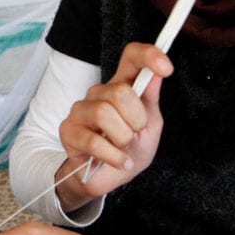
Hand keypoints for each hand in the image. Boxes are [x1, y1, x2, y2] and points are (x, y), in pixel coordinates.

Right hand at [56, 42, 171, 210]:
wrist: (112, 178)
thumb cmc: (130, 149)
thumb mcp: (150, 125)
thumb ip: (150, 98)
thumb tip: (156, 73)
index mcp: (121, 86)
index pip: (131, 57)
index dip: (148, 56)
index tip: (166, 68)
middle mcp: (99, 93)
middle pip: (119, 91)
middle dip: (135, 119)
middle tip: (134, 134)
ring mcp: (80, 110)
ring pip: (104, 113)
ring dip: (122, 138)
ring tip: (123, 148)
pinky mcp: (68, 130)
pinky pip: (93, 141)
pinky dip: (113, 156)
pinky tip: (119, 161)